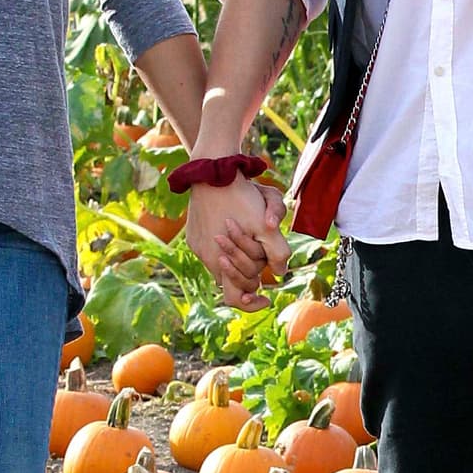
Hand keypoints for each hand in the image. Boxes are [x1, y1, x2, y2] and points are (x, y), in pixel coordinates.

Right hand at [185, 175, 289, 310]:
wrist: (214, 170)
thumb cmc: (241, 198)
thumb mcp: (266, 226)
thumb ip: (278, 252)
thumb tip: (280, 273)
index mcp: (220, 262)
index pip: (234, 297)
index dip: (251, 302)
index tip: (267, 298)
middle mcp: (204, 257)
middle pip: (230, 279)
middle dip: (248, 273)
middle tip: (263, 260)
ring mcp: (196, 244)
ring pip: (221, 262)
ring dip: (237, 256)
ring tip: (251, 239)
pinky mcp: (193, 232)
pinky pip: (211, 247)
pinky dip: (225, 244)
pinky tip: (234, 226)